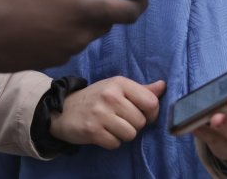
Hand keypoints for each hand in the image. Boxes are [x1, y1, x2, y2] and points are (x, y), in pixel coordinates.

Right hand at [0, 0, 146, 72]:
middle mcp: (80, 35)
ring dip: (73, 24)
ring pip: (80, 35)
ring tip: (45, 11)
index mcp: (81, 9)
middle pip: (103, 24)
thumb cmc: (5, 0)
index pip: (125, 12)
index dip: (138, 5)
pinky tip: (33, 27)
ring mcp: (66, 52)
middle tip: (84, 1)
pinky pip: (63, 46)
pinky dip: (57, 36)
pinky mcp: (51, 63)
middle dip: (99, 12)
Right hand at [50, 78, 166, 147]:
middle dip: (134, 125)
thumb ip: (141, 89)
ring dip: (123, 135)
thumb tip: (163, 86)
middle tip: (120, 120)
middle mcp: (110, 96)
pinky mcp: (92, 130)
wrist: (62, 110)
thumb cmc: (95, 99)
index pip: (151, 102)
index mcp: (119, 83)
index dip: (151, 113)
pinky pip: (116, 143)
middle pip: (141, 121)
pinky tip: (103, 133)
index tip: (142, 113)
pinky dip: (111, 142)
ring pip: (130, 134)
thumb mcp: (116, 88)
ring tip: (112, 127)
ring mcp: (100, 113)